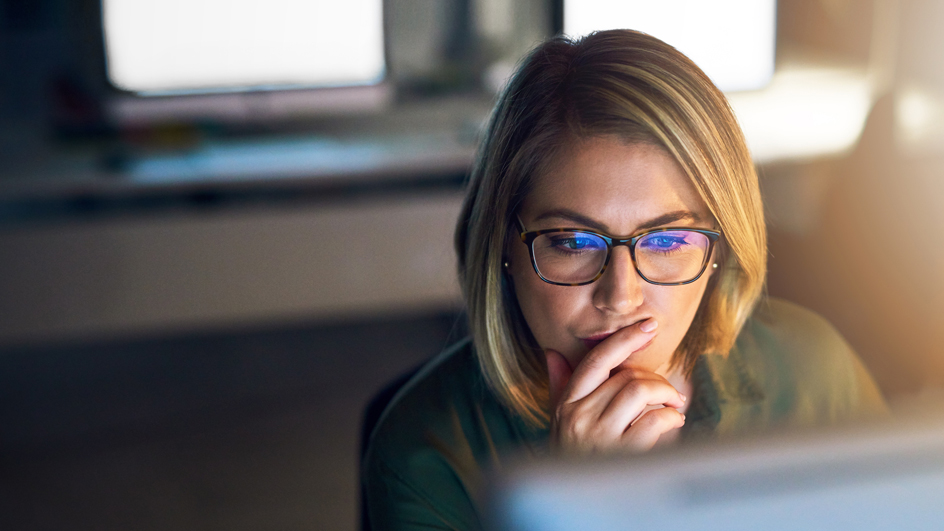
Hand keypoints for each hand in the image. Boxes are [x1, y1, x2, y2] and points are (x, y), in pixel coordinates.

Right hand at [545, 319, 686, 453]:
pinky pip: (654, 421)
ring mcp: (599, 437)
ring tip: (674, 406)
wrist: (575, 506)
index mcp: (566, 404)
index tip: (648, 326)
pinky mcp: (621, 455)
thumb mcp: (557, 422)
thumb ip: (559, 387)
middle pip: (626, 376)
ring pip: (640, 391)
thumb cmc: (570, 460)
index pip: (596, 360)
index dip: (625, 339)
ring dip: (666, 395)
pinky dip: (671, 418)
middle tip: (668, 392)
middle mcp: (579, 416)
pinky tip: (673, 424)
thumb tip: (552, 353)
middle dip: (655, 379)